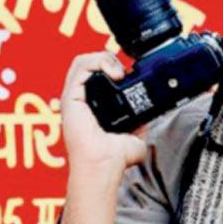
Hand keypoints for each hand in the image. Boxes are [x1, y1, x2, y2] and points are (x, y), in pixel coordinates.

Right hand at [60, 52, 146, 176]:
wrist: (105, 165)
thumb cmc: (114, 158)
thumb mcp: (136, 134)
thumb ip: (142, 123)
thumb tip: (152, 116)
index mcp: (92, 106)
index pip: (97, 74)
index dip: (114, 67)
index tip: (131, 76)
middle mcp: (81, 99)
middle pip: (90, 64)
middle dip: (110, 60)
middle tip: (125, 73)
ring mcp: (74, 97)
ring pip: (83, 61)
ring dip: (104, 58)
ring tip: (119, 72)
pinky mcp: (70, 97)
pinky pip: (80, 66)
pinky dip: (98, 61)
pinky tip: (115, 74)